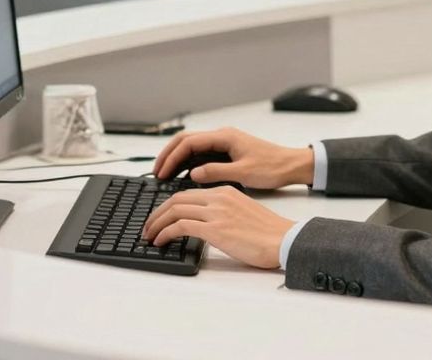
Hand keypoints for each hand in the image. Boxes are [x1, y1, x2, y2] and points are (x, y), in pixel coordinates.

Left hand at [142, 185, 293, 268]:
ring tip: (149, 235)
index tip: (160, 217)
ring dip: (156, 223)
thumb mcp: (243, 213)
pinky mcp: (215, 229)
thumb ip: (223, 212)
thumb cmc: (268, 233)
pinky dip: (165, 232)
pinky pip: (181, 226)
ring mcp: (216, 212)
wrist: (284, 240)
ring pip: (174, 210)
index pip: (187, 193)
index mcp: (225, 191)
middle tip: (148, 226)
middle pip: (176, 199)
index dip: (168, 205)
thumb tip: (205, 223)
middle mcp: (218, 198)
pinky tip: (160, 241)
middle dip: (157, 213)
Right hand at [153, 127, 313, 188]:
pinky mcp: (227, 152)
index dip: (171, 157)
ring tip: (164, 175)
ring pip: (192, 147)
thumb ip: (216, 171)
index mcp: (225, 137)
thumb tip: (192, 173)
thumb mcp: (243, 173)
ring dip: (177, 159)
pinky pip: (202, 154)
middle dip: (169, 155)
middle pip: (186, 141)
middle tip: (156, 172)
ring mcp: (224, 143)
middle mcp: (222, 136)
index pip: (189, 142)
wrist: (292, 165)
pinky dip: (188, 163)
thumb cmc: (272, 167)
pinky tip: (182, 176)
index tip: (161, 172)